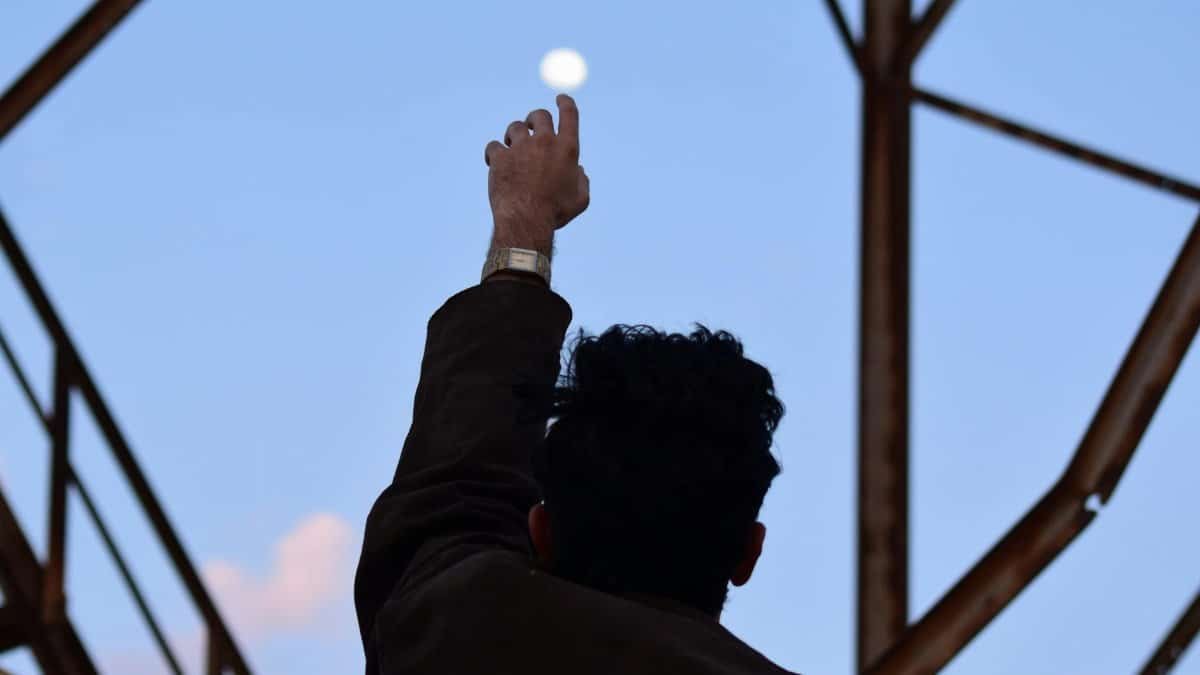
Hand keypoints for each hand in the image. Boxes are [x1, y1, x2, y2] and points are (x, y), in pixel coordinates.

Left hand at [484, 94, 589, 246]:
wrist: (527, 220)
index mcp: (567, 149)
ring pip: (515, 127)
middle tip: (532, 127)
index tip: (560, 98)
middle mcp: (544, 142)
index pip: (569, 114)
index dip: (565, 102)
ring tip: (513, 148)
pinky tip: (495, 163)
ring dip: (514, 135)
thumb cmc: (556, 213)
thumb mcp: (580, 200)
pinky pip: (494, 146)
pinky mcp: (501, 158)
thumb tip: (578, 170)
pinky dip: (495, 153)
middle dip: (536, 119)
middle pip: (539, 115)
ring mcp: (521, 148)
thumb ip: (582, 182)